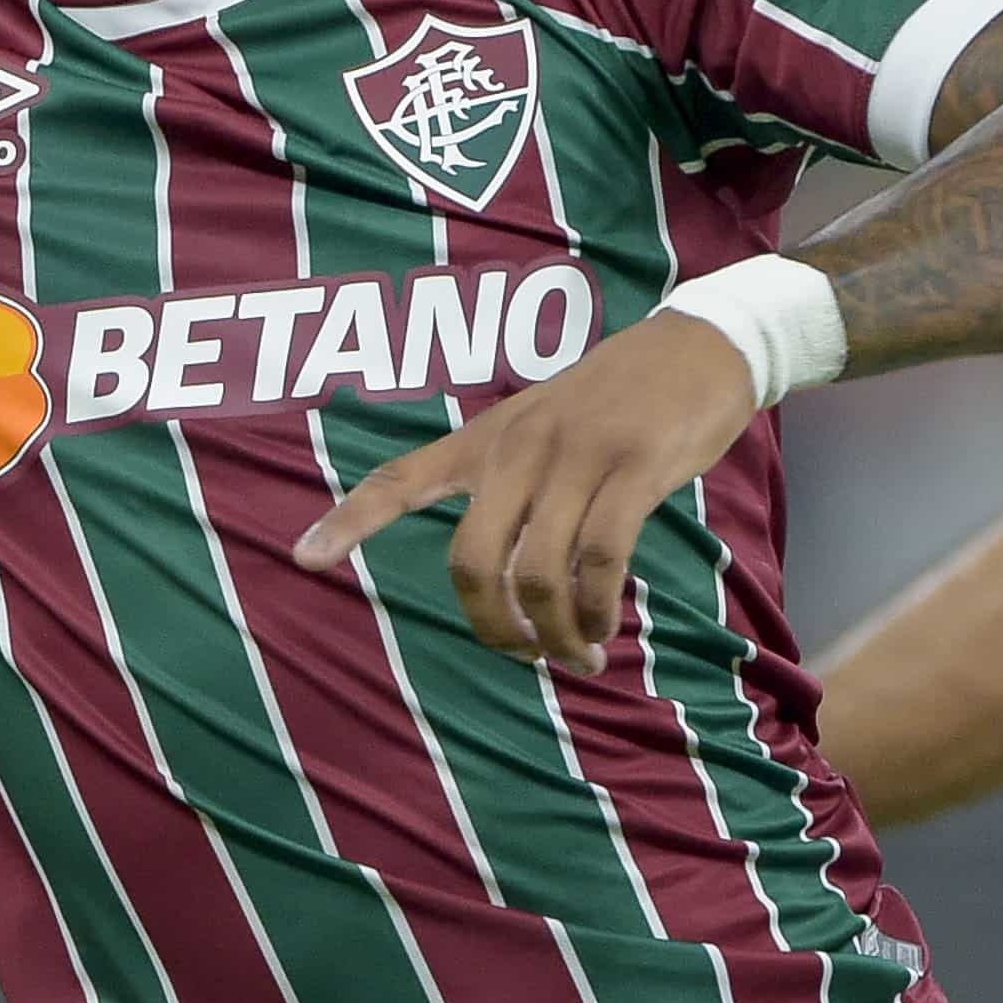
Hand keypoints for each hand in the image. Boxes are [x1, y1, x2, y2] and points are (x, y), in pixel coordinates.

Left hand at [291, 316, 763, 666]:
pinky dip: (599, 607)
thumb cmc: (617, 399)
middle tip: (528, 656)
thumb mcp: (543, 426)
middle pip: (472, 561)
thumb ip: (513, 489)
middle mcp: (518, 447)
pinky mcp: (634, 468)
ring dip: (558, 633)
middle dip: (495, 629)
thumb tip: (508, 583)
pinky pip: (602, 558)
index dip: (349, 521)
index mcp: (486, 440)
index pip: (400, 478)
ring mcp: (576, 456)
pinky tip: (607, 624)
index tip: (302, 559)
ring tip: (583, 653)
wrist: (700, 346)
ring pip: (539, 572)